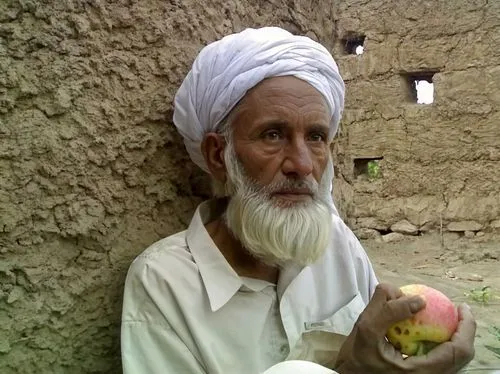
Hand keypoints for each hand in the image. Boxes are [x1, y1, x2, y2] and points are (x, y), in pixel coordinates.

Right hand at [334, 283, 475, 373]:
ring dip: (453, 335)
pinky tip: (429, 328)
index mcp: (421, 372)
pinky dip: (440, 341)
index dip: (465, 327)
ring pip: (453, 359)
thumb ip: (388, 310)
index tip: (460, 307)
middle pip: (461, 356)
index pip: (457, 351)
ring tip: (445, 316)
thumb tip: (416, 298)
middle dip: (463, 330)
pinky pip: (440, 358)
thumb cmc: (356, 358)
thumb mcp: (367, 329)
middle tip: (457, 309)